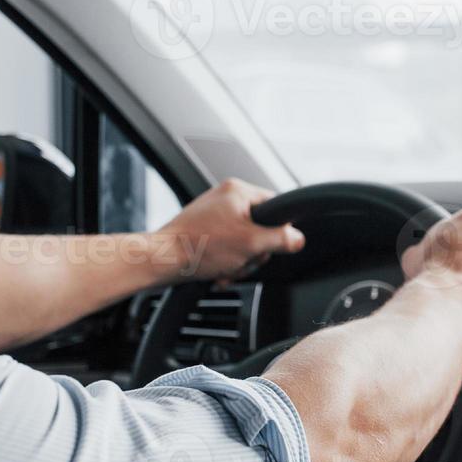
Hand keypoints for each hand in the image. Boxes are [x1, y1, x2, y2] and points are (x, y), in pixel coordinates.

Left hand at [157, 178, 305, 281]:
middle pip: (261, 228)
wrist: (163, 260)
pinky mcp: (205, 230)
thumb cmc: (199, 247)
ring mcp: (214, 214)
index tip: (268, 246)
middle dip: (253, 252)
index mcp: (238, 190)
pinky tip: (218, 271)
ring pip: (244, 242)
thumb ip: (281, 239)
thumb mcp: (251, 244)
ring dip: (239, 262)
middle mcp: (226, 197)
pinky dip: (226, 262)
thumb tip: (298, 238)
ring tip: (225, 268)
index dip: (277, 232)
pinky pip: (228, 247)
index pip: (276, 208)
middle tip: (240, 260)